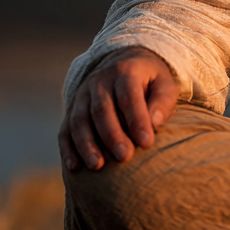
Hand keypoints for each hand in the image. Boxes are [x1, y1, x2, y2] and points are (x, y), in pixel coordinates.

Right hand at [58, 47, 178, 171]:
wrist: (123, 63)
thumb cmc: (150, 81)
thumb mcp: (164, 83)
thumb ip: (162, 101)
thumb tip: (155, 123)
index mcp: (125, 72)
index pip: (129, 96)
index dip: (137, 120)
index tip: (147, 143)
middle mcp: (99, 81)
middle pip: (102, 110)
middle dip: (112, 136)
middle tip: (124, 157)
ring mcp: (82, 95)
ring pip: (80, 120)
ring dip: (87, 145)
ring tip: (97, 166)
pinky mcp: (72, 109)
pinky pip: (65, 129)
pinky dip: (68, 149)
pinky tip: (74, 166)